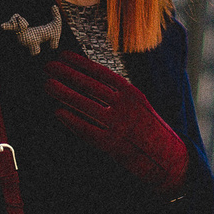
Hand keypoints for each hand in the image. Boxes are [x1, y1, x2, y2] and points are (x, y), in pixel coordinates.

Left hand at [43, 50, 189, 192]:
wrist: (166, 157)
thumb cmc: (147, 129)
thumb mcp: (138, 104)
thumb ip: (117, 93)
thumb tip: (88, 79)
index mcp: (131, 93)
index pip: (101, 73)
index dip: (80, 63)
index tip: (63, 55)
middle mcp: (124, 106)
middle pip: (90, 85)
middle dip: (66, 74)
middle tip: (48, 67)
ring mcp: (118, 125)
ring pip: (85, 104)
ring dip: (64, 93)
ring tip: (48, 85)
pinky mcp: (111, 144)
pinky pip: (86, 129)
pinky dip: (71, 119)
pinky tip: (58, 112)